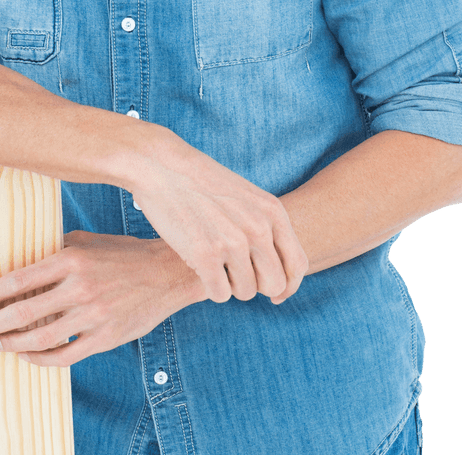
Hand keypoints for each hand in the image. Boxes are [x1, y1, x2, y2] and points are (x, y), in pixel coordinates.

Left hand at [0, 230, 203, 367]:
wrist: (167, 273)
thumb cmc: (124, 254)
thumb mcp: (89, 241)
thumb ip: (56, 248)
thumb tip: (22, 259)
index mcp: (73, 258)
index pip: (21, 278)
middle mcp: (81, 287)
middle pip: (24, 313)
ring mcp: (94, 316)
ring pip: (41, 339)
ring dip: (11, 344)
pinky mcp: (105, 338)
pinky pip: (64, 356)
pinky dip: (40, 358)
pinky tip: (27, 354)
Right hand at [128, 133, 309, 303]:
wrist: (164, 166)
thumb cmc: (202, 183)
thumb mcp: (247, 197)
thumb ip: (266, 227)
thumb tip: (279, 272)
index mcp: (272, 212)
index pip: (297, 265)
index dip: (287, 286)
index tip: (272, 295)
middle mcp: (258, 228)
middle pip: (273, 285)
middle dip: (255, 285)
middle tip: (233, 272)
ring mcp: (232, 242)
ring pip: (245, 292)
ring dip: (229, 285)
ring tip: (212, 261)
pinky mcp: (205, 254)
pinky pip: (220, 295)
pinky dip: (210, 287)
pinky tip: (199, 266)